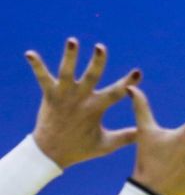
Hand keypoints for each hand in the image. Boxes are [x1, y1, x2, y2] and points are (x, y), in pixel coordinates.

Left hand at [26, 39, 140, 168]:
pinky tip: (30, 54)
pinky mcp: (49, 95)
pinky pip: (42, 78)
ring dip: (70, 56)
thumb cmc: (79, 149)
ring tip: (73, 41)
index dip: (128, 82)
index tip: (137, 72)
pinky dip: (37, 65)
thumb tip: (145, 134)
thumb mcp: (106, 144)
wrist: (49, 154)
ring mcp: (64, 96)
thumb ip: (126, 137)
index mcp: (96, 108)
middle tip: (100, 47)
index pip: (116, 93)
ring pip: (67, 72)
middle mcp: (80, 99)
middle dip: (97, 61)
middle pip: (91, 76)